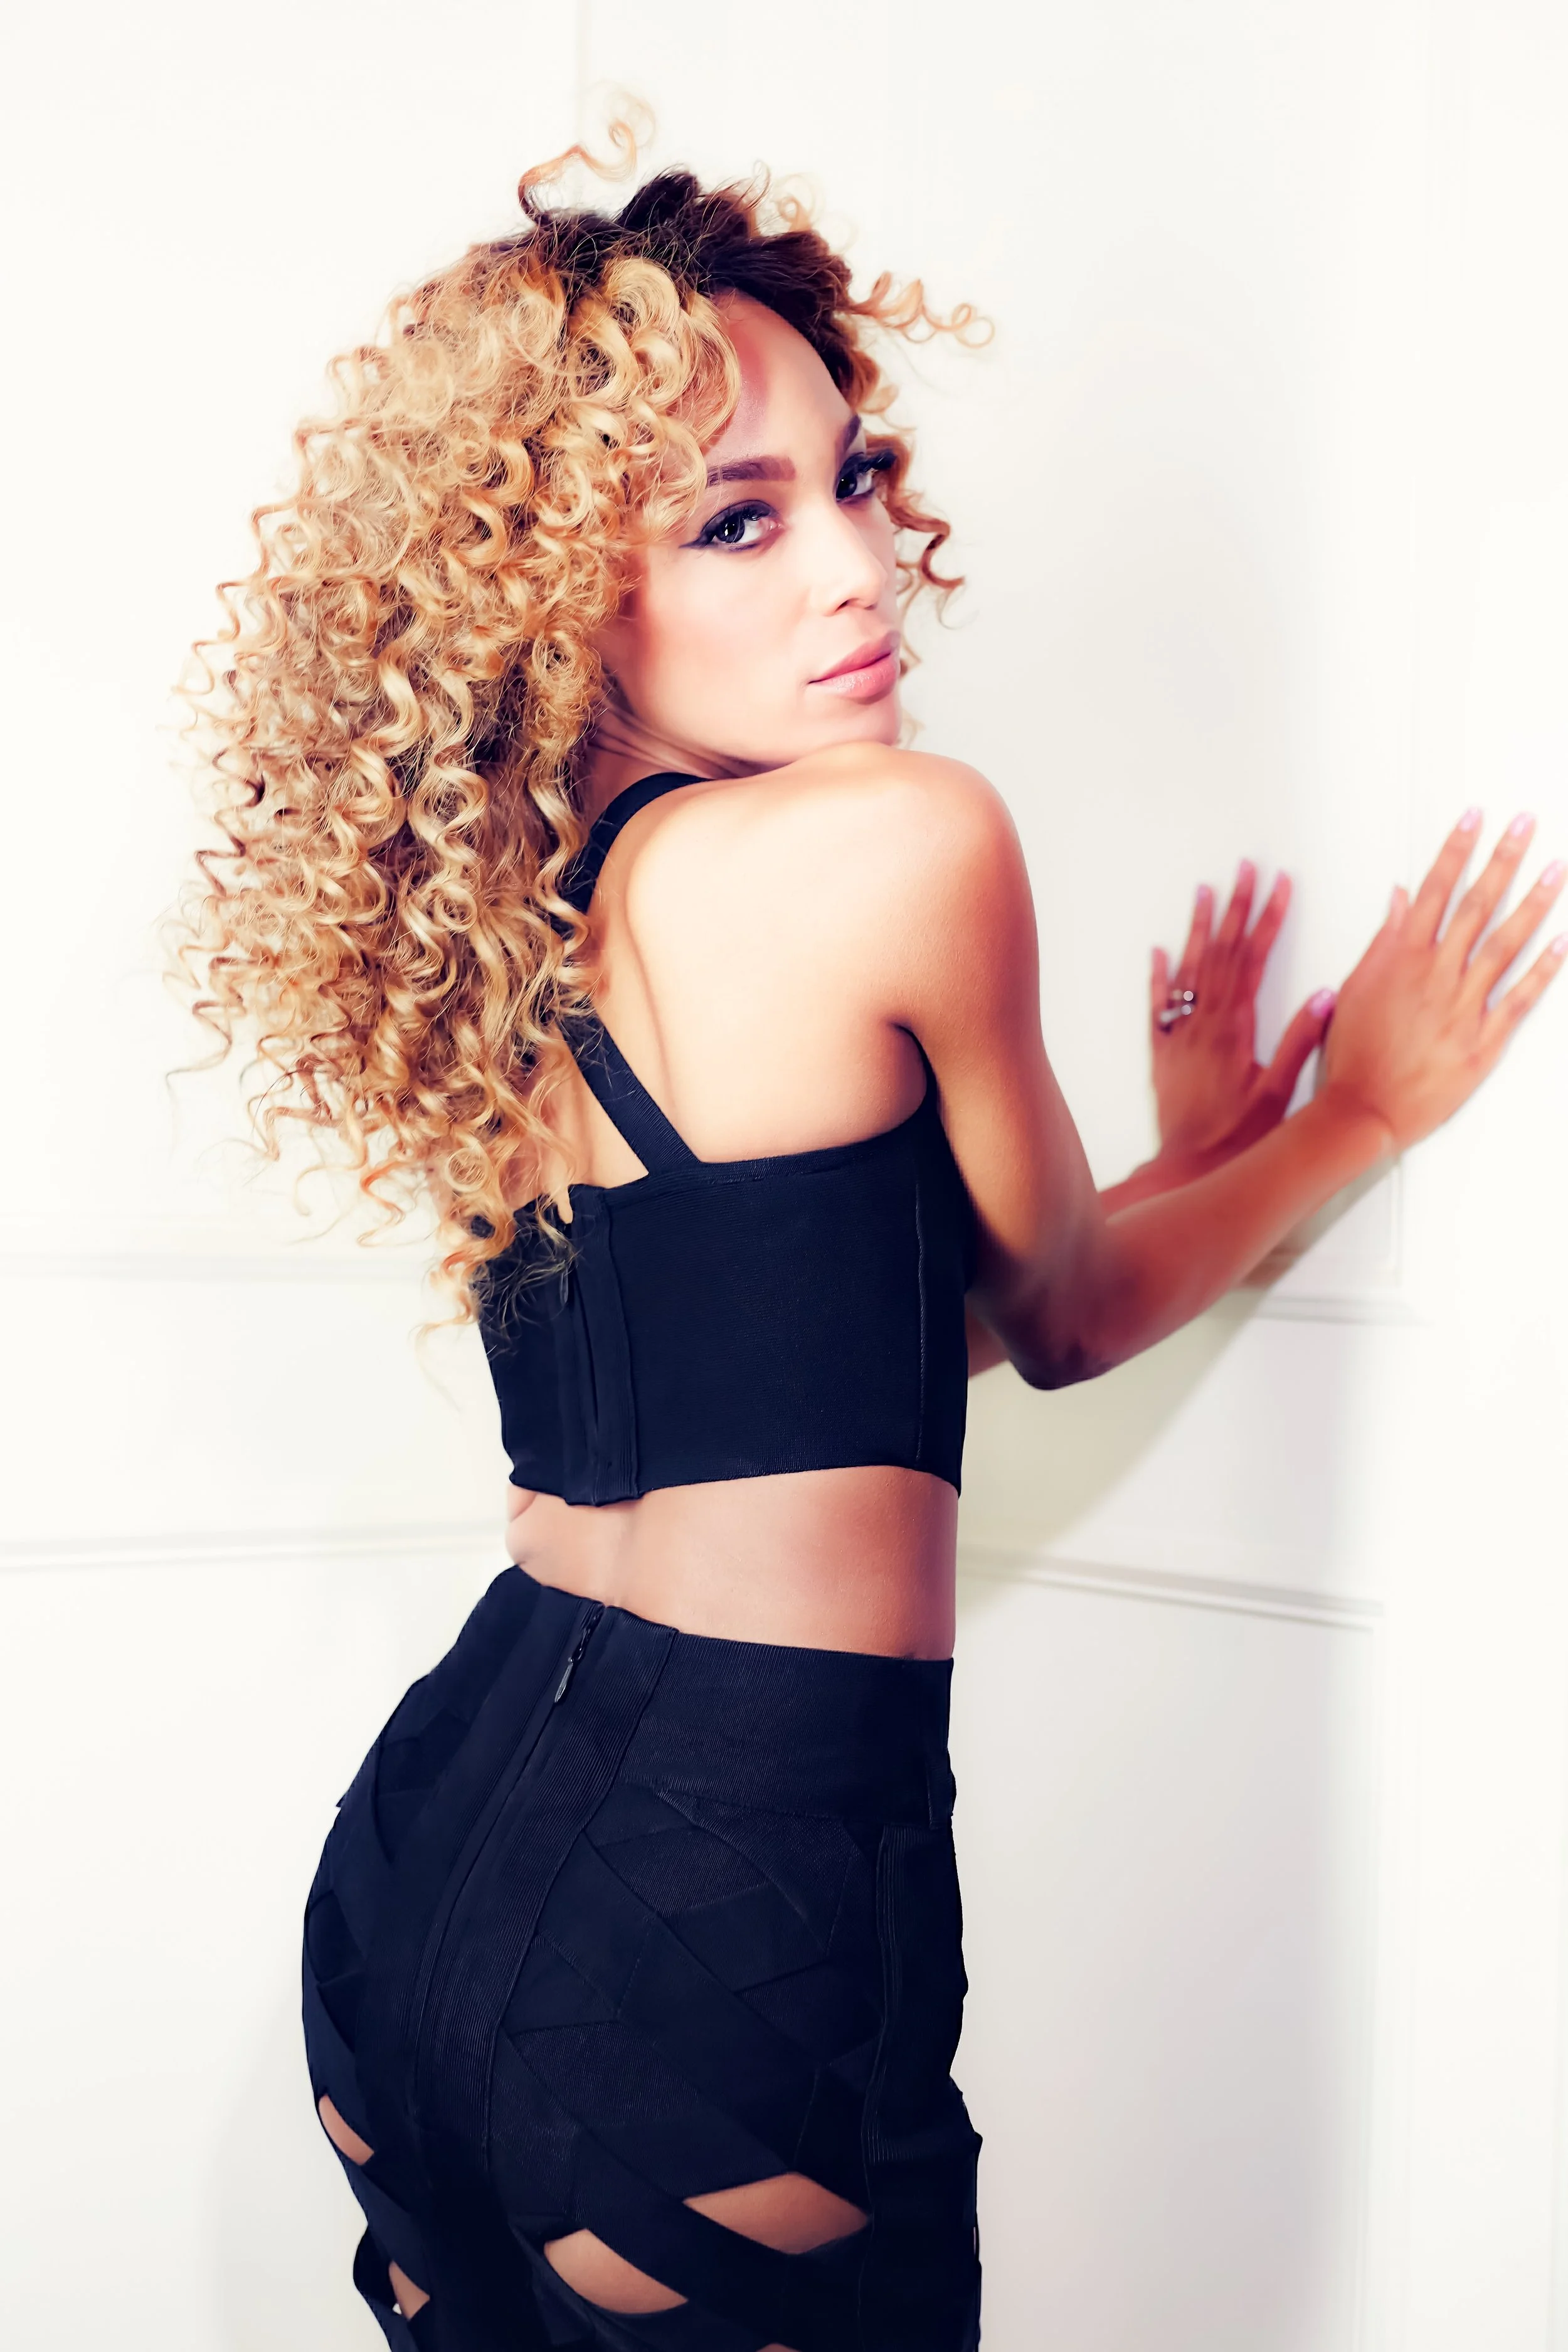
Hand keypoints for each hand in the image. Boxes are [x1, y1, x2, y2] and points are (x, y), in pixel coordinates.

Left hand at [1150, 861, 1334, 1162]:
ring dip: (1199, 929)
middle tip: (1245, 868)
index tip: (1280, 885)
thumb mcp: (1280, 1091)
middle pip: (1221, 952)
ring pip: (1189, 970)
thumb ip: (1301, 1042)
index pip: (1254, 958)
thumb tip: (1324, 996)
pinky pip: (1159, 1006)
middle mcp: (1203, 1024)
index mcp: (1234, 1028)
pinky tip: (1159, 952)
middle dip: (1236, 907)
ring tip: (1205, 891)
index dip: (1268, 918)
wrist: (1190, 1165)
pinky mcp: (1163, 1053)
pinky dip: (1160, 977)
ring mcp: (1180, 1036)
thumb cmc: (1239, 1135)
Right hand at [1318, 810, 1566, 1151]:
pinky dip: (1542, 971)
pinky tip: (1562, 943)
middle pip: (1476, 906)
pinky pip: (1519, 999)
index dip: (1456, 850)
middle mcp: (1437, 976)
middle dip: (1503, 860)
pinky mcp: (1483, 1041)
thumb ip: (1384, 941)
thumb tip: (1402, 898)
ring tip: (1556, 871)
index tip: (1475, 818)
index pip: (1435, 891)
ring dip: (1534, 904)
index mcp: (1402, 960)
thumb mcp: (1356, 989)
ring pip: (1505, 945)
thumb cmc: (1353, 1055)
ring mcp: (1463, 1007)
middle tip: (1526, 826)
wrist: (1364, 1111)